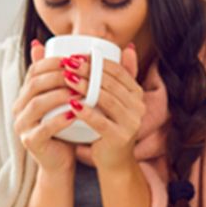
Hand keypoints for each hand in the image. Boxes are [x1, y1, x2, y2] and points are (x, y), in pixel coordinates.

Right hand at [12, 39, 77, 174]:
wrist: (62, 160)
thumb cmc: (66, 127)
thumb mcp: (63, 100)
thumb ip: (60, 78)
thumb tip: (47, 44)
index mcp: (26, 94)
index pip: (35, 70)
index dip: (54, 62)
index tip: (75, 58)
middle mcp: (19, 108)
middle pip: (35, 84)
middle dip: (59, 76)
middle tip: (81, 73)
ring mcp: (23, 125)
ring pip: (38, 104)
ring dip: (60, 96)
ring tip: (80, 92)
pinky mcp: (30, 141)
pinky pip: (43, 128)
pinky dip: (60, 120)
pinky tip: (75, 115)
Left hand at [63, 43, 145, 172]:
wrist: (114, 160)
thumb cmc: (110, 126)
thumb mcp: (118, 99)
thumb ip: (123, 75)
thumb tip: (127, 46)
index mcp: (137, 94)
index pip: (118, 71)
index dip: (97, 61)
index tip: (76, 55)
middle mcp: (139, 107)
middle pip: (111, 83)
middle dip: (88, 70)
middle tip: (67, 63)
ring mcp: (132, 122)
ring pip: (106, 99)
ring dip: (85, 87)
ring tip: (66, 78)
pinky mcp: (120, 137)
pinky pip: (101, 121)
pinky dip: (86, 111)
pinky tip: (71, 104)